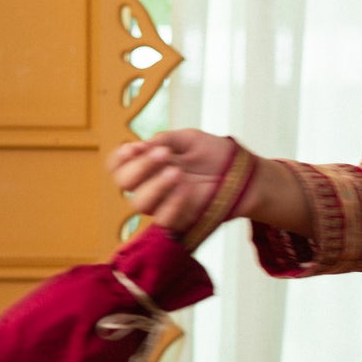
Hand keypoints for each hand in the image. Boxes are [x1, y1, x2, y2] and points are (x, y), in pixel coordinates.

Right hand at [107, 128, 234, 233]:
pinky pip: (165, 220)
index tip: (134, 147)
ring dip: (155, 185)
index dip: (120, 158)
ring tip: (177, 172)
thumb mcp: (188, 140)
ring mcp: (163, 204)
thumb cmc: (213, 154)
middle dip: (140, 166)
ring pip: (140, 203)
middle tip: (164, 154)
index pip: (118, 166)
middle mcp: (150, 186)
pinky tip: (186, 190)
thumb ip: (164, 141)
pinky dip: (172, 204)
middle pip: (125, 183)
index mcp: (147, 165)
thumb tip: (139, 147)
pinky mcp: (180, 221)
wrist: (242, 172)